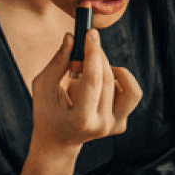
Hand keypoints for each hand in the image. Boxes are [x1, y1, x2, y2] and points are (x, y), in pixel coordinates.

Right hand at [31, 28, 140, 149]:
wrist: (58, 141)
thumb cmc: (47, 112)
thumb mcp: (43, 87)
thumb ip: (57, 62)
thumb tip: (72, 37)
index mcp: (81, 120)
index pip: (93, 82)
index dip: (93, 54)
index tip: (91, 33)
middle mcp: (102, 126)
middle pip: (107, 80)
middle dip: (98, 55)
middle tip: (87, 43)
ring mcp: (114, 126)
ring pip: (126, 86)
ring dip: (111, 69)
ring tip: (93, 71)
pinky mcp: (122, 124)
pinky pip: (130, 93)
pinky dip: (118, 81)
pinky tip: (102, 84)